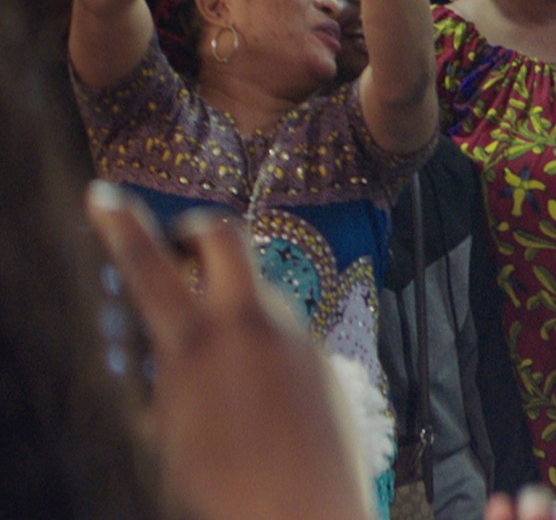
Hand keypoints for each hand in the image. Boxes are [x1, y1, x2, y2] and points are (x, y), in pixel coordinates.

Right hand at [85, 181, 370, 519]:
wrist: (307, 518)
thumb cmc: (224, 492)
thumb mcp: (166, 431)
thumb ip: (162, 375)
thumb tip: (155, 342)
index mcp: (195, 344)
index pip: (148, 265)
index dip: (120, 224)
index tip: (104, 196)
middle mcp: (251, 326)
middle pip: (225, 235)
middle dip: (195, 231)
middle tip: (179, 246)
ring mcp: (295, 336)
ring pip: (257, 290)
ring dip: (230, 300)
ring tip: (217, 363)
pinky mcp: (323, 357)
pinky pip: (285, 332)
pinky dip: (261, 344)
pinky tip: (260, 398)